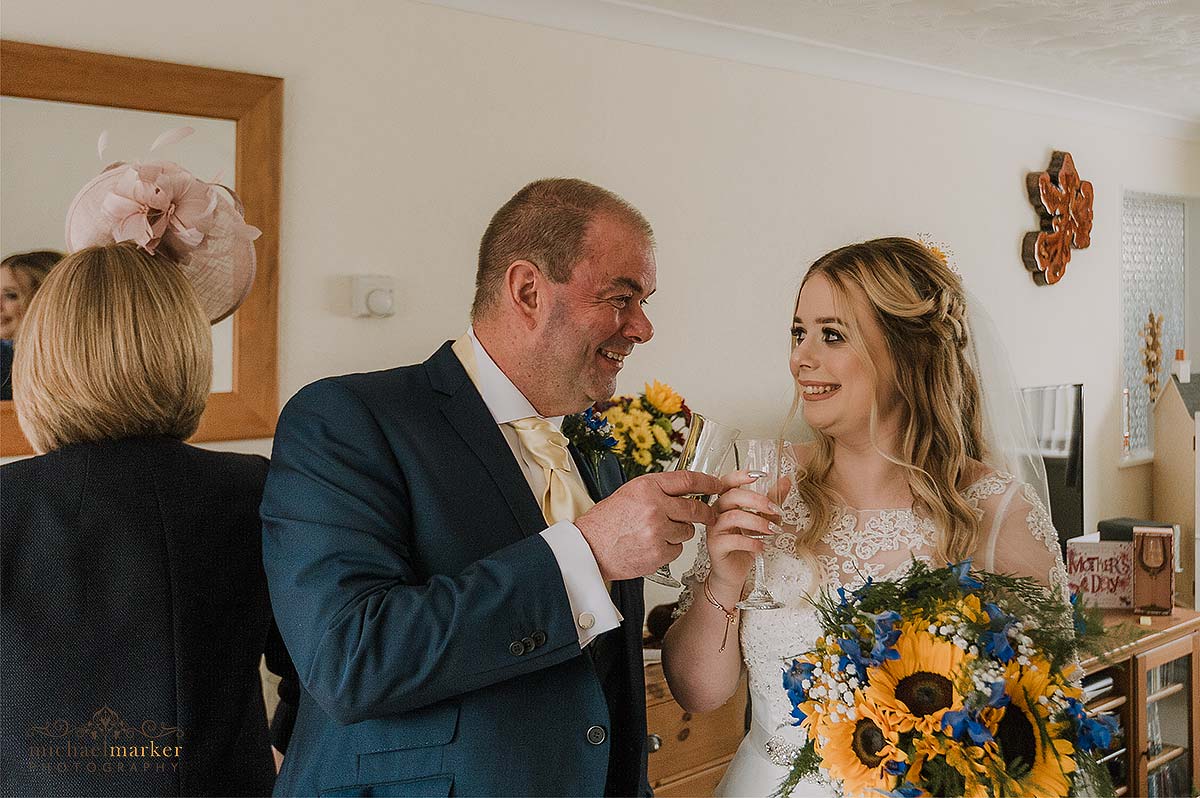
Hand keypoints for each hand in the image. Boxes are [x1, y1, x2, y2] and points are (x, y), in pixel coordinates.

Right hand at [576, 470, 725, 581]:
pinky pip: (677, 550)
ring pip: (687, 531)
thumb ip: (657, 491)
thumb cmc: (606, 522)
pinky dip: (668, 549)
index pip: (688, 480)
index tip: (719, 485)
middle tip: (709, 515)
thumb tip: (685, 492)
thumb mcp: (630, 494)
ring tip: (655, 533)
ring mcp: (657, 531)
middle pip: (695, 509)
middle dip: (705, 513)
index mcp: (647, 487)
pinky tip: (650, 547)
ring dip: (679, 533)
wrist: (588, 548)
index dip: (708, 483)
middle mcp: (655, 506)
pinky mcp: (658, 553)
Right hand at [704, 470, 784, 593]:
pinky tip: (761, 545)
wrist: (734, 572)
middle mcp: (717, 513)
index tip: (759, 474)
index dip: (741, 476)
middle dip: (757, 500)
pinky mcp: (715, 546)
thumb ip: (771, 501)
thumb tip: (785, 481)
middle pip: (731, 496)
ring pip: (733, 517)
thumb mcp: (762, 519)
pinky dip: (752, 542)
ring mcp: (714, 529)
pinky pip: (733, 540)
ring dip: (758, 522)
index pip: (728, 482)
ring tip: (772, 530)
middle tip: (774, 509)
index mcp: (726, 503)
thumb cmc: (744, 545)